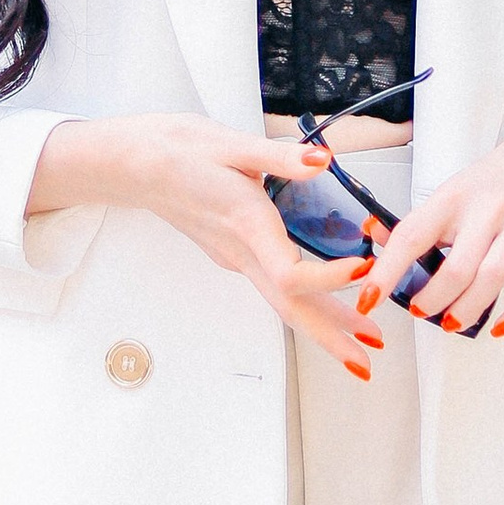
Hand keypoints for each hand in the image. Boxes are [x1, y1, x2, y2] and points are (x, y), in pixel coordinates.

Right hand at [29, 112, 391, 375]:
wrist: (137, 165)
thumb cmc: (177, 152)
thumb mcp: (231, 144)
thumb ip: (281, 156)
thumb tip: (321, 160)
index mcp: (245, 225)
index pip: (289, 273)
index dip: (327, 279)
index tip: (363, 269)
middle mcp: (241, 252)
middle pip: (290, 308)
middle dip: (331, 337)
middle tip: (366, 360)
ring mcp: (236, 258)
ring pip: (284, 302)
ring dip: (323, 326)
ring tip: (361, 340)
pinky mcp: (234, 254)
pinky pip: (276, 288)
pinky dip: (307, 302)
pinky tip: (327, 304)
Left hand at [357, 130, 503, 340]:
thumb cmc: (493, 184)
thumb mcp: (450, 194)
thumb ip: (415, 221)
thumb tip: (372, 235)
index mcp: (453, 197)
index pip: (412, 235)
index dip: (386, 271)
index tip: (368, 298)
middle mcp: (488, 209)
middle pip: (456, 267)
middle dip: (432, 300)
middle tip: (421, 311)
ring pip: (493, 278)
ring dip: (468, 309)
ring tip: (452, 321)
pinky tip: (502, 326)